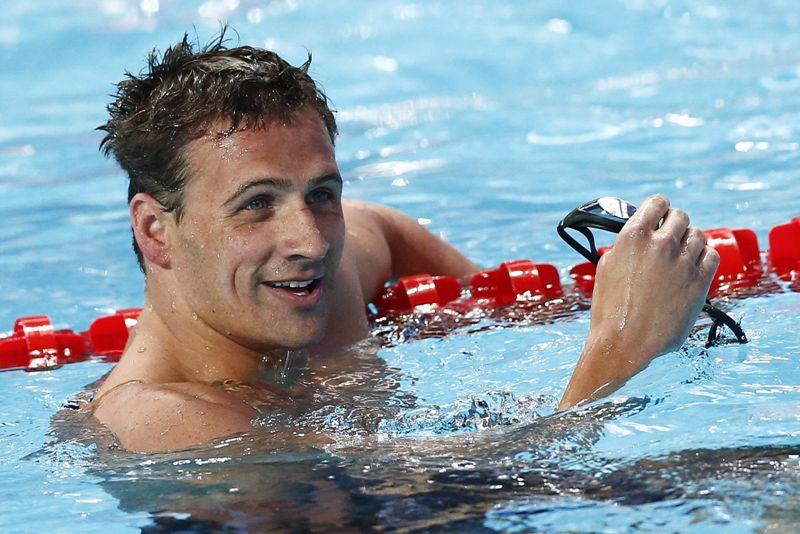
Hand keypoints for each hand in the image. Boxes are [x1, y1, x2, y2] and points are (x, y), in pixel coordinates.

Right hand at [558, 194, 719, 408]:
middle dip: (675, 225)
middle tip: (670, 237)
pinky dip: (704, 257)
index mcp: (633, 237)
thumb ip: (625, 246)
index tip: (660, 214)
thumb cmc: (610, 309)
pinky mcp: (699, 282)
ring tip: (681, 255)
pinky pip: (712, 256)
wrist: (623, 342)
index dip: (660, 207)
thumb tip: (639, 236)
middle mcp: (660, 245)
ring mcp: (682, 263)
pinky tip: (693, 266)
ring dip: (690, 242)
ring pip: (698, 236)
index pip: (657, 203)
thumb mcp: (607, 267)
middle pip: (681, 217)